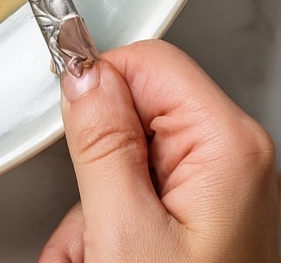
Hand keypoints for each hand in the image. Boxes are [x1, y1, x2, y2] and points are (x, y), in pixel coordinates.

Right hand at [41, 39, 279, 261]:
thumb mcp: (125, 233)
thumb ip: (101, 140)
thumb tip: (81, 71)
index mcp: (227, 146)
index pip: (145, 62)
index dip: (99, 88)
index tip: (74, 131)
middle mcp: (230, 159)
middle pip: (131, 108)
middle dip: (93, 163)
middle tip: (93, 219)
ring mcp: (216, 188)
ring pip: (120, 157)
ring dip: (92, 207)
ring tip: (100, 255)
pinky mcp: (199, 214)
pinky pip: (130, 192)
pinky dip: (105, 227)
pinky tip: (108, 259)